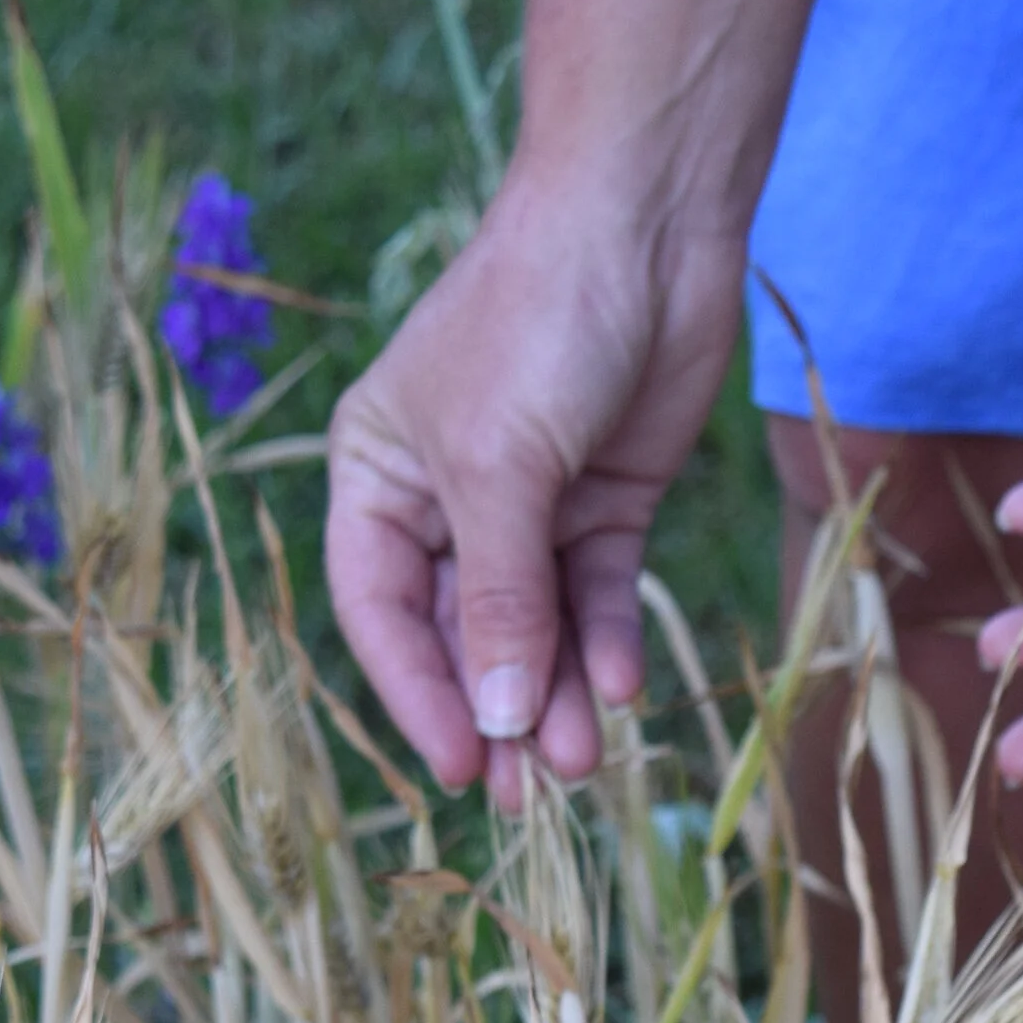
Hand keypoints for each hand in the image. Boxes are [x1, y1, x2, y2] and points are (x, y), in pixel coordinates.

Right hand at [327, 171, 744, 805]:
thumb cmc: (536, 319)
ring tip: (588, 759)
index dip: (417, 695)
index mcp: (377, 476)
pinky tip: (623, 688)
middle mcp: (446, 499)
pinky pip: (597, 597)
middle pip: (462, 635)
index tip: (465, 766)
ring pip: (537, 630)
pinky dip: (608, 644)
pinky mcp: (605, 503)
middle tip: (532, 800)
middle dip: (499, 713)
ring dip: (561, 695)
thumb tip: (497, 722)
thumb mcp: (500, 470)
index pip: (379, 612)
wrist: (645, 222)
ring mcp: (530, 505)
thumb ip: (498, 601)